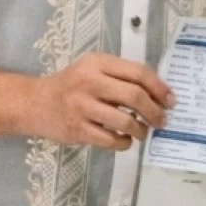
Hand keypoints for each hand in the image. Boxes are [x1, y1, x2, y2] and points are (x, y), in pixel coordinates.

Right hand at [27, 53, 174, 150]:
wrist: (35, 103)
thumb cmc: (71, 85)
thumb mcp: (93, 70)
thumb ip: (120, 76)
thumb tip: (158, 94)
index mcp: (97, 63)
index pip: (138, 72)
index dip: (159, 88)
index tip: (171, 100)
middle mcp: (90, 82)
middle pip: (135, 96)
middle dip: (155, 111)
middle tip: (162, 120)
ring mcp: (82, 107)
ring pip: (125, 121)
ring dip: (141, 129)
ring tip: (143, 132)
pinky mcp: (78, 129)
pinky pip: (111, 140)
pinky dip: (124, 142)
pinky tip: (125, 139)